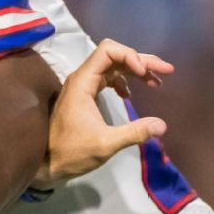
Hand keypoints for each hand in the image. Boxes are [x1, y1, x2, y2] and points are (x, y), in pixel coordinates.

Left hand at [35, 38, 173, 186]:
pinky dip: (123, 81)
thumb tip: (162, 125)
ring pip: (112, 66)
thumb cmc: (72, 152)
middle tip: (166, 71)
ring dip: (135, 70)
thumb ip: (133, 133)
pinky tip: (131, 96)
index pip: (107, 51)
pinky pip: (107, 78)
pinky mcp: (85, 95)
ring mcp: (83, 86)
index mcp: (82, 82)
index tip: (145, 73)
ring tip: (156, 83)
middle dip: (140, 60)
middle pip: (114, 55)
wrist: (47, 161)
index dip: (130, 56)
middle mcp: (82, 78)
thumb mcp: (105, 144)